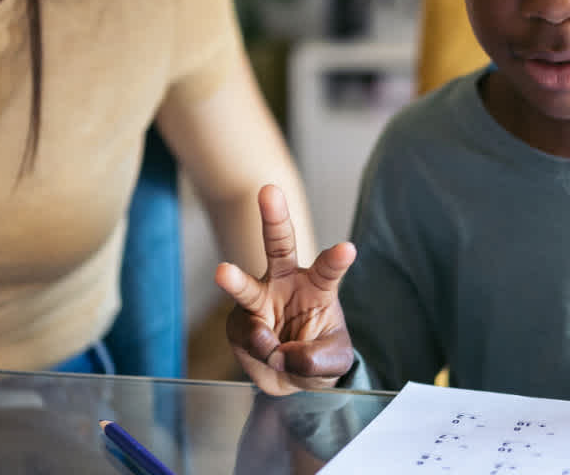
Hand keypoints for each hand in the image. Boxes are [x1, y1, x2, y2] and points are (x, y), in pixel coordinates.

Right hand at [215, 184, 357, 395]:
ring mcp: (258, 301)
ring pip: (245, 287)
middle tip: (269, 191)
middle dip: (274, 218)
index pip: (329, 268)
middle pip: (279, 245)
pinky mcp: (240, 323)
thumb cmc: (319, 355)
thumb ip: (317, 358)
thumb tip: (281, 354)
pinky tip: (272, 356)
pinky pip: (247, 335)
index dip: (337, 259)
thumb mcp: (334, 360)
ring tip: (222, 272)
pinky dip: (261, 351)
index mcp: (318, 285)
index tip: (348, 249)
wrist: (291, 377)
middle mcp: (285, 283)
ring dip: (233, 279)